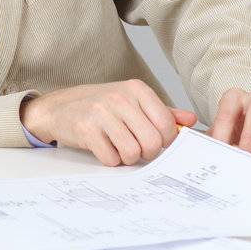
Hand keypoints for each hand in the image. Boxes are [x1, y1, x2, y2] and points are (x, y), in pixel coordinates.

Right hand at [20, 79, 197, 165]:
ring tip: (118, 147)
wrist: (59, 108)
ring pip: (133, 153)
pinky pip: (111, 158)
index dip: (165, 141)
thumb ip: (162, 112)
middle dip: (147, 153)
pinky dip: (110, 160)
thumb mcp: (132, 102)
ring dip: (127, 158)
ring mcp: (102, 112)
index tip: (155, 142)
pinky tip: (103, 148)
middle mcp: (120, 97)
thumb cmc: (100, 106)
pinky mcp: (86, 129)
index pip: (168, 125)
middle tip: (136, 148)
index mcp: (137, 89)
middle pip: (153, 142)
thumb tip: (191, 120)